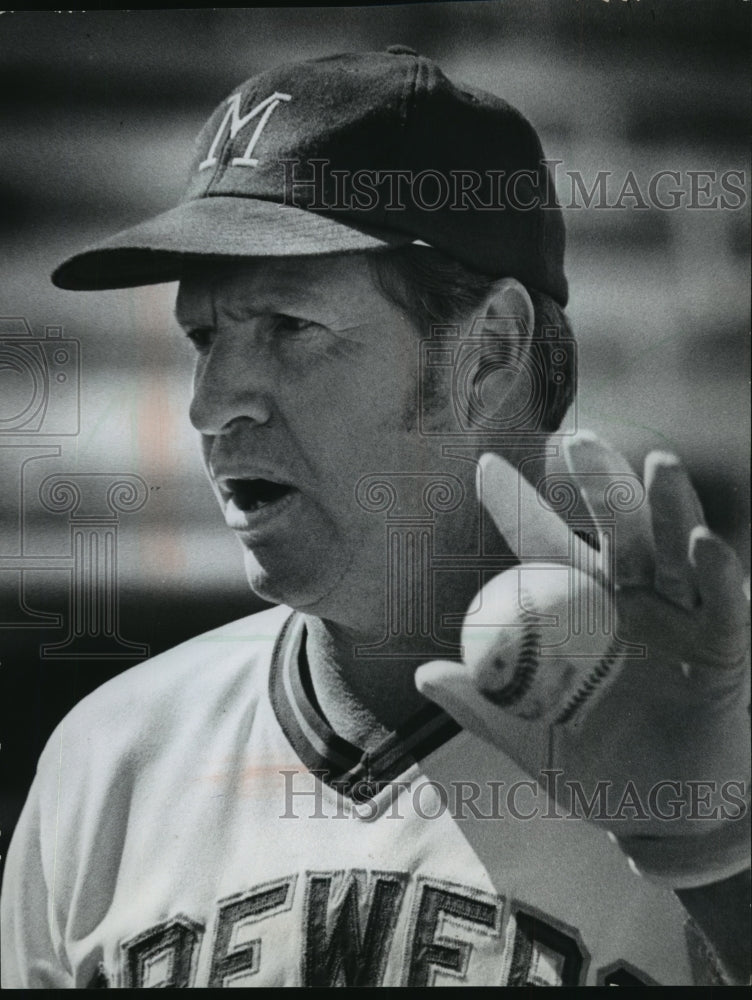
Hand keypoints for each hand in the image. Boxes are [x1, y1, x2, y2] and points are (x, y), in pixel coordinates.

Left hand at [416, 432, 749, 883]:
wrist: (669, 817)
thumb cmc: (602, 772)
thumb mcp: (534, 743)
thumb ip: (485, 708)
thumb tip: (424, 675)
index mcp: (578, 613)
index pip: (544, 548)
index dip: (518, 508)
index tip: (484, 468)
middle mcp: (630, 603)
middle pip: (616, 532)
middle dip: (601, 485)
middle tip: (580, 440)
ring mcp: (679, 620)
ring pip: (672, 552)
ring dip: (668, 508)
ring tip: (657, 464)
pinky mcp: (723, 648)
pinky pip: (722, 606)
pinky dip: (716, 574)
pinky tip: (702, 543)